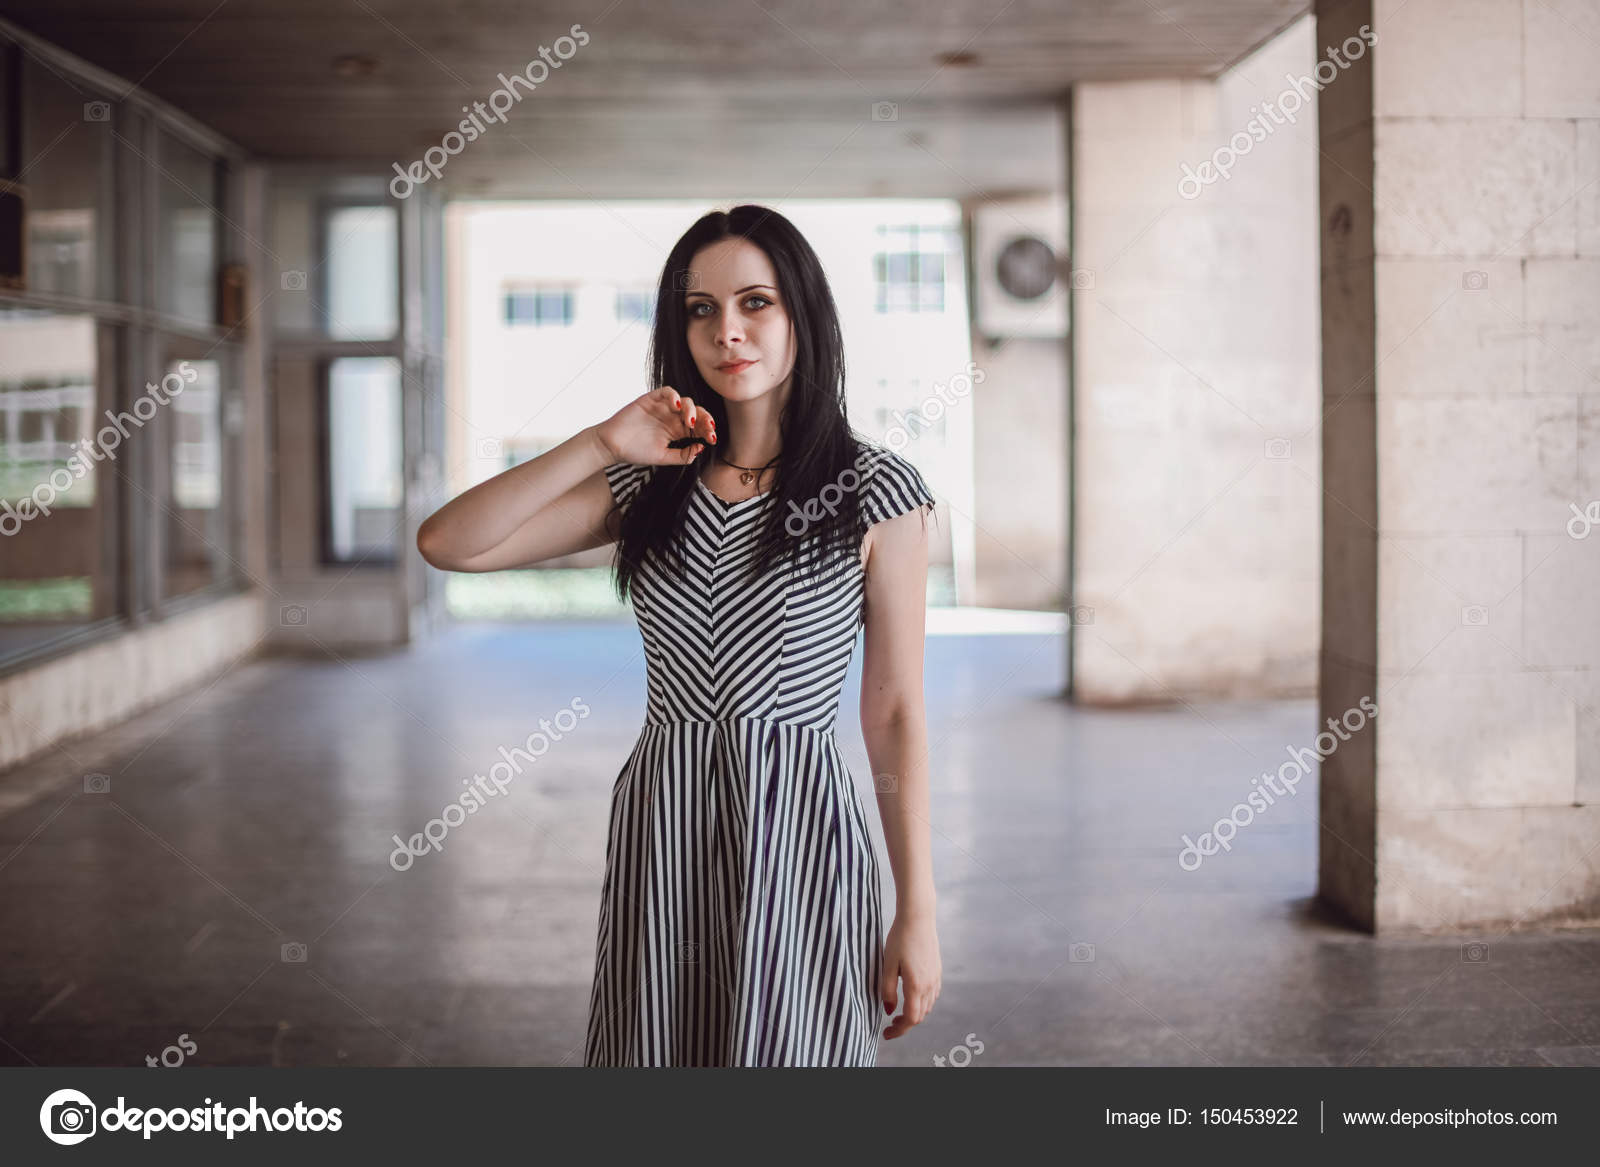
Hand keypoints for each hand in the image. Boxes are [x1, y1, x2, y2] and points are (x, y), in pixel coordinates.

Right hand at [594, 385, 715, 466]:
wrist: (612, 446)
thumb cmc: (635, 452)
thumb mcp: (663, 458)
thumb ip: (682, 455)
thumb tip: (702, 448)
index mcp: (678, 431)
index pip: (699, 427)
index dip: (708, 431)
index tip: (712, 439)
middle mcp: (672, 418)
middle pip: (696, 412)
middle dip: (705, 419)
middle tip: (708, 428)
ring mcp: (662, 407)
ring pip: (685, 401)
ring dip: (691, 410)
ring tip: (690, 422)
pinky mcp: (651, 399)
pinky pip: (667, 392)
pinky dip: (674, 396)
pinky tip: (676, 407)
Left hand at [880, 912, 940, 1039]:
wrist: (918, 917)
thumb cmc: (900, 938)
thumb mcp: (887, 965)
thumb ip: (887, 990)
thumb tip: (889, 1011)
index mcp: (916, 985)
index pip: (911, 1019)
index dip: (899, 1030)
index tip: (886, 1034)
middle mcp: (929, 984)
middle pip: (920, 1015)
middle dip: (905, 1024)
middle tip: (889, 1025)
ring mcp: (936, 977)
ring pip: (928, 1006)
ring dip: (914, 1013)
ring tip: (899, 1013)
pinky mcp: (937, 970)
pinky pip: (932, 995)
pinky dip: (922, 1003)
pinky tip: (911, 997)